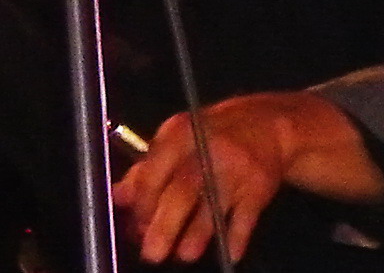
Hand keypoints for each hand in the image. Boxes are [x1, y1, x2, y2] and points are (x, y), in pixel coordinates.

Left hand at [115, 91, 380, 261]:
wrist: (266, 126)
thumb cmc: (209, 136)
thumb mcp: (175, 141)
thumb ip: (146, 169)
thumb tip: (117, 197)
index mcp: (180, 134)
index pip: (156, 169)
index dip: (143, 200)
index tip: (133, 224)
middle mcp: (208, 151)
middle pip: (184, 191)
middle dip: (165, 224)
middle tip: (151, 252)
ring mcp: (236, 171)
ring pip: (213, 207)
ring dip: (197, 235)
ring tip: (183, 256)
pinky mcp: (259, 188)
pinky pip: (247, 218)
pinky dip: (237, 238)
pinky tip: (229, 255)